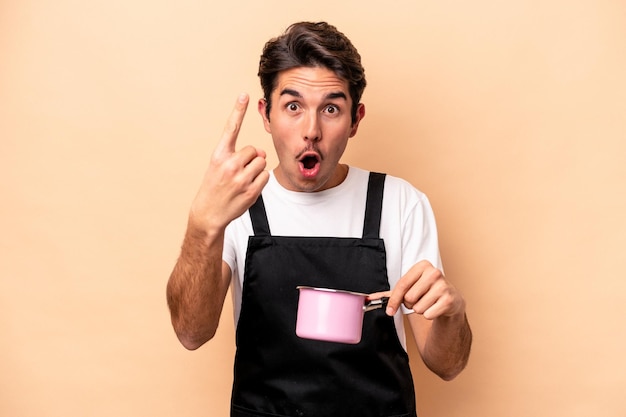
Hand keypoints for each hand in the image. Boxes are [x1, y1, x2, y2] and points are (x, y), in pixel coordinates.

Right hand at [189, 93, 269, 231]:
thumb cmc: (215, 187)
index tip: (244, 94)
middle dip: (252, 158)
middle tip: (239, 172)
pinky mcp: (251, 191)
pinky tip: (248, 188)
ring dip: (257, 169)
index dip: (238, 110)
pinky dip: (260, 181)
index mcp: (219, 155)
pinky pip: (265, 176)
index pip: (230, 128)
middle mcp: (229, 165)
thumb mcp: (219, 166)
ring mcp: (240, 179)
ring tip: (243, 180)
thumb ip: (239, 155)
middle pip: (255, 149)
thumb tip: (261, 152)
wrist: (208, 213)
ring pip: (262, 162)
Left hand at [383, 260, 465, 318]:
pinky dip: (429, 315)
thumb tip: (369, 298)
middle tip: (419, 299)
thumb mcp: (410, 287)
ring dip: (420, 309)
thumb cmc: (426, 291)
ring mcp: (443, 286)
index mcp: (422, 266)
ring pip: (418, 308)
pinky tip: (435, 307)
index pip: (402, 284)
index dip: (394, 300)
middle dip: (410, 303)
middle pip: (409, 298)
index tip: (389, 310)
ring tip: (428, 302)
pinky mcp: (449, 300)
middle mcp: (434, 273)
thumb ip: (390, 293)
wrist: (450, 299)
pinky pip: (428, 314)